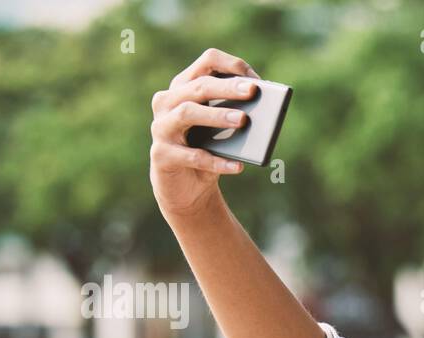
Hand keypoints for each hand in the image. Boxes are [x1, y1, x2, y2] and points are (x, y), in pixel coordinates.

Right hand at [149, 48, 260, 220]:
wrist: (186, 188)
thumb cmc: (208, 150)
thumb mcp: (222, 130)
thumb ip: (236, 114)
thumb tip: (262, 112)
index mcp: (185, 87)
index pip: (207, 62)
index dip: (232, 66)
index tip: (256, 81)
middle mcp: (167, 102)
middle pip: (198, 87)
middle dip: (227, 88)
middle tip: (252, 92)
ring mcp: (161, 127)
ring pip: (187, 113)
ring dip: (216, 115)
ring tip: (242, 120)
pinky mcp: (161, 155)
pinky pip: (191, 156)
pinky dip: (217, 162)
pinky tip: (238, 166)